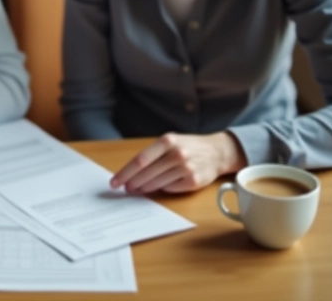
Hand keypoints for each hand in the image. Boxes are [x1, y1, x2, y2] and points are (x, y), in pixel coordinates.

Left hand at [110, 132, 246, 193]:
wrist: (216, 151)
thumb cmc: (187, 146)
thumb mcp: (170, 142)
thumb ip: (152, 154)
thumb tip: (130, 173)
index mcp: (167, 141)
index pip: (140, 160)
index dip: (125, 173)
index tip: (115, 182)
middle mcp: (177, 154)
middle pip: (146, 173)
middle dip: (132, 182)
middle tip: (124, 188)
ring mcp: (186, 168)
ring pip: (156, 183)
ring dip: (144, 188)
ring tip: (137, 189)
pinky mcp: (193, 181)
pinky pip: (170, 188)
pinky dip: (161, 189)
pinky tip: (157, 187)